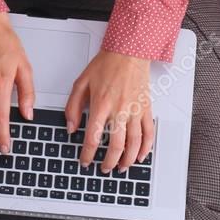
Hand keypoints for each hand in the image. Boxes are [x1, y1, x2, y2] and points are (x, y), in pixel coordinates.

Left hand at [65, 50, 152, 172]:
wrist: (129, 52)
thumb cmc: (106, 65)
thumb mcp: (81, 83)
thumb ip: (73, 107)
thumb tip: (71, 127)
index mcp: (101, 105)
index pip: (93, 138)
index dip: (88, 154)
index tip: (85, 161)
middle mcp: (119, 110)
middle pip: (115, 145)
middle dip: (109, 162)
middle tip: (104, 168)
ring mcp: (135, 110)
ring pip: (134, 143)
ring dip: (127, 159)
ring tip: (121, 167)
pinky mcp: (146, 108)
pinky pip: (148, 132)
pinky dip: (146, 147)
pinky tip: (140, 155)